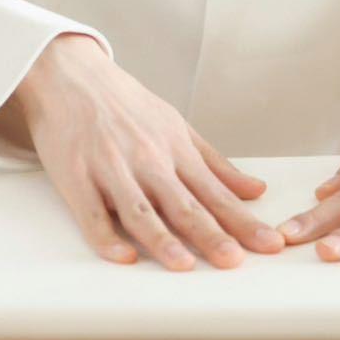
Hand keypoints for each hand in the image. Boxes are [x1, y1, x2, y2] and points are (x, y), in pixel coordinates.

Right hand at [4, 33, 285, 270]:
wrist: (70, 74)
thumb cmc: (125, 104)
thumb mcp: (176, 125)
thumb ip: (216, 163)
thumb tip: (255, 190)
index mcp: (175, 148)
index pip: (216, 193)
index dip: (243, 221)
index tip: (269, 244)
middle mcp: (148, 159)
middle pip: (183, 205)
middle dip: (211, 234)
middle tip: (235, 261)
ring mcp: (111, 168)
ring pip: (141, 211)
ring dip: (163, 239)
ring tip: (184, 264)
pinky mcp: (76, 176)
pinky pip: (92, 214)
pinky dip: (107, 237)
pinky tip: (124, 255)